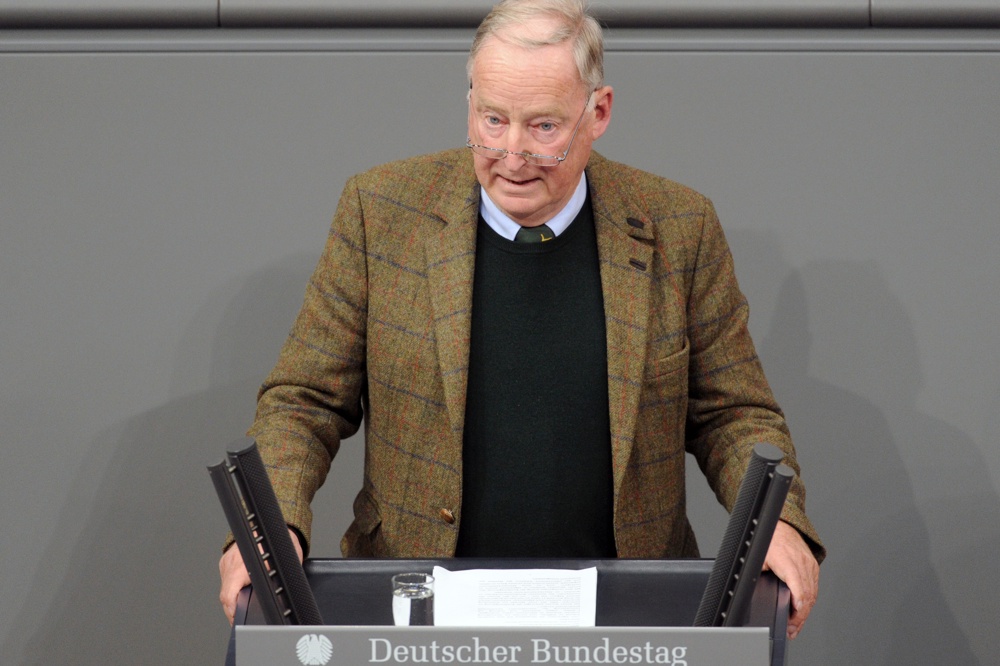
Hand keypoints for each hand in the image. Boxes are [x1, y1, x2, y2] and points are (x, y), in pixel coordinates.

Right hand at [218, 527, 303, 624]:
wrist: (275, 526)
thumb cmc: (283, 541)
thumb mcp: (287, 563)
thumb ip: (279, 580)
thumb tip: (281, 597)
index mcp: (244, 564)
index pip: (229, 594)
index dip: (232, 611)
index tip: (237, 619)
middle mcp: (232, 562)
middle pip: (225, 595)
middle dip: (233, 609)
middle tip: (242, 618)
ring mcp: (227, 561)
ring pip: (225, 588)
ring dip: (232, 599)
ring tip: (242, 607)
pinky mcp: (226, 561)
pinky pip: (226, 580)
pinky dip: (232, 589)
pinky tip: (241, 594)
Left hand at [763, 521, 819, 638]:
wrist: (781, 526)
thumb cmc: (769, 540)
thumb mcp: (758, 558)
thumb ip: (759, 575)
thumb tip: (750, 590)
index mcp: (788, 561)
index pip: (799, 588)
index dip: (798, 606)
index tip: (794, 619)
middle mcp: (802, 563)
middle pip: (807, 596)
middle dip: (800, 617)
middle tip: (792, 630)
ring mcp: (810, 565)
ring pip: (812, 594)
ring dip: (805, 612)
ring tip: (796, 626)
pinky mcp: (813, 566)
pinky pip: (814, 587)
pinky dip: (809, 601)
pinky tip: (802, 611)